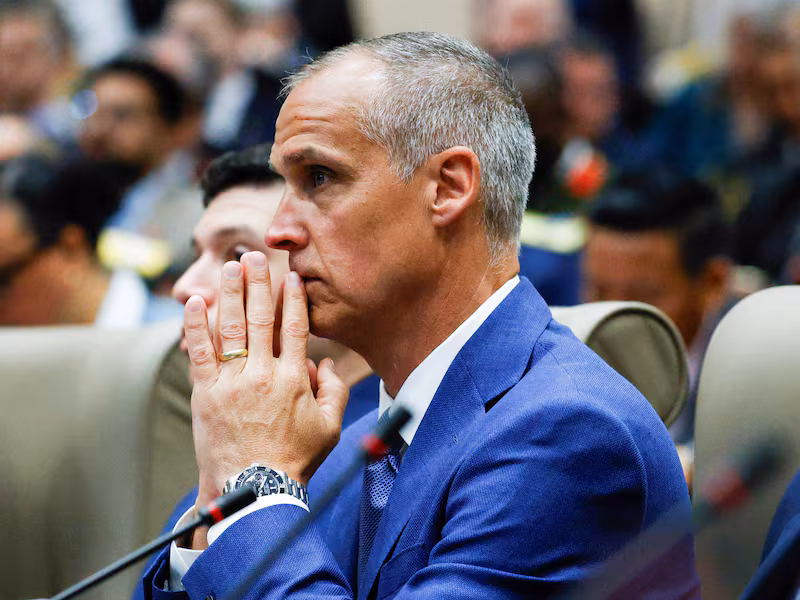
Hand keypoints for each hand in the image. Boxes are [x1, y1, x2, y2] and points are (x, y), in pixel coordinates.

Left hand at [184, 251, 348, 510]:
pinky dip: (195, 326)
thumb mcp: (329, 428)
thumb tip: (323, 363)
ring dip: (229, 293)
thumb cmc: (294, 460)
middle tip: (256, 256)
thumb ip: (333, 391)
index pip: (295, 327)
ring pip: (230, 328)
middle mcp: (263, 373)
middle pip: (260, 317)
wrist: (254, 490)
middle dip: (258, 282)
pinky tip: (194, 302)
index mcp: (294, 379)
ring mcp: (232, 382)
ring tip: (230, 267)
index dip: (292, 298)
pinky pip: (199, 353)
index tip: (290, 276)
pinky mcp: (206, 394)